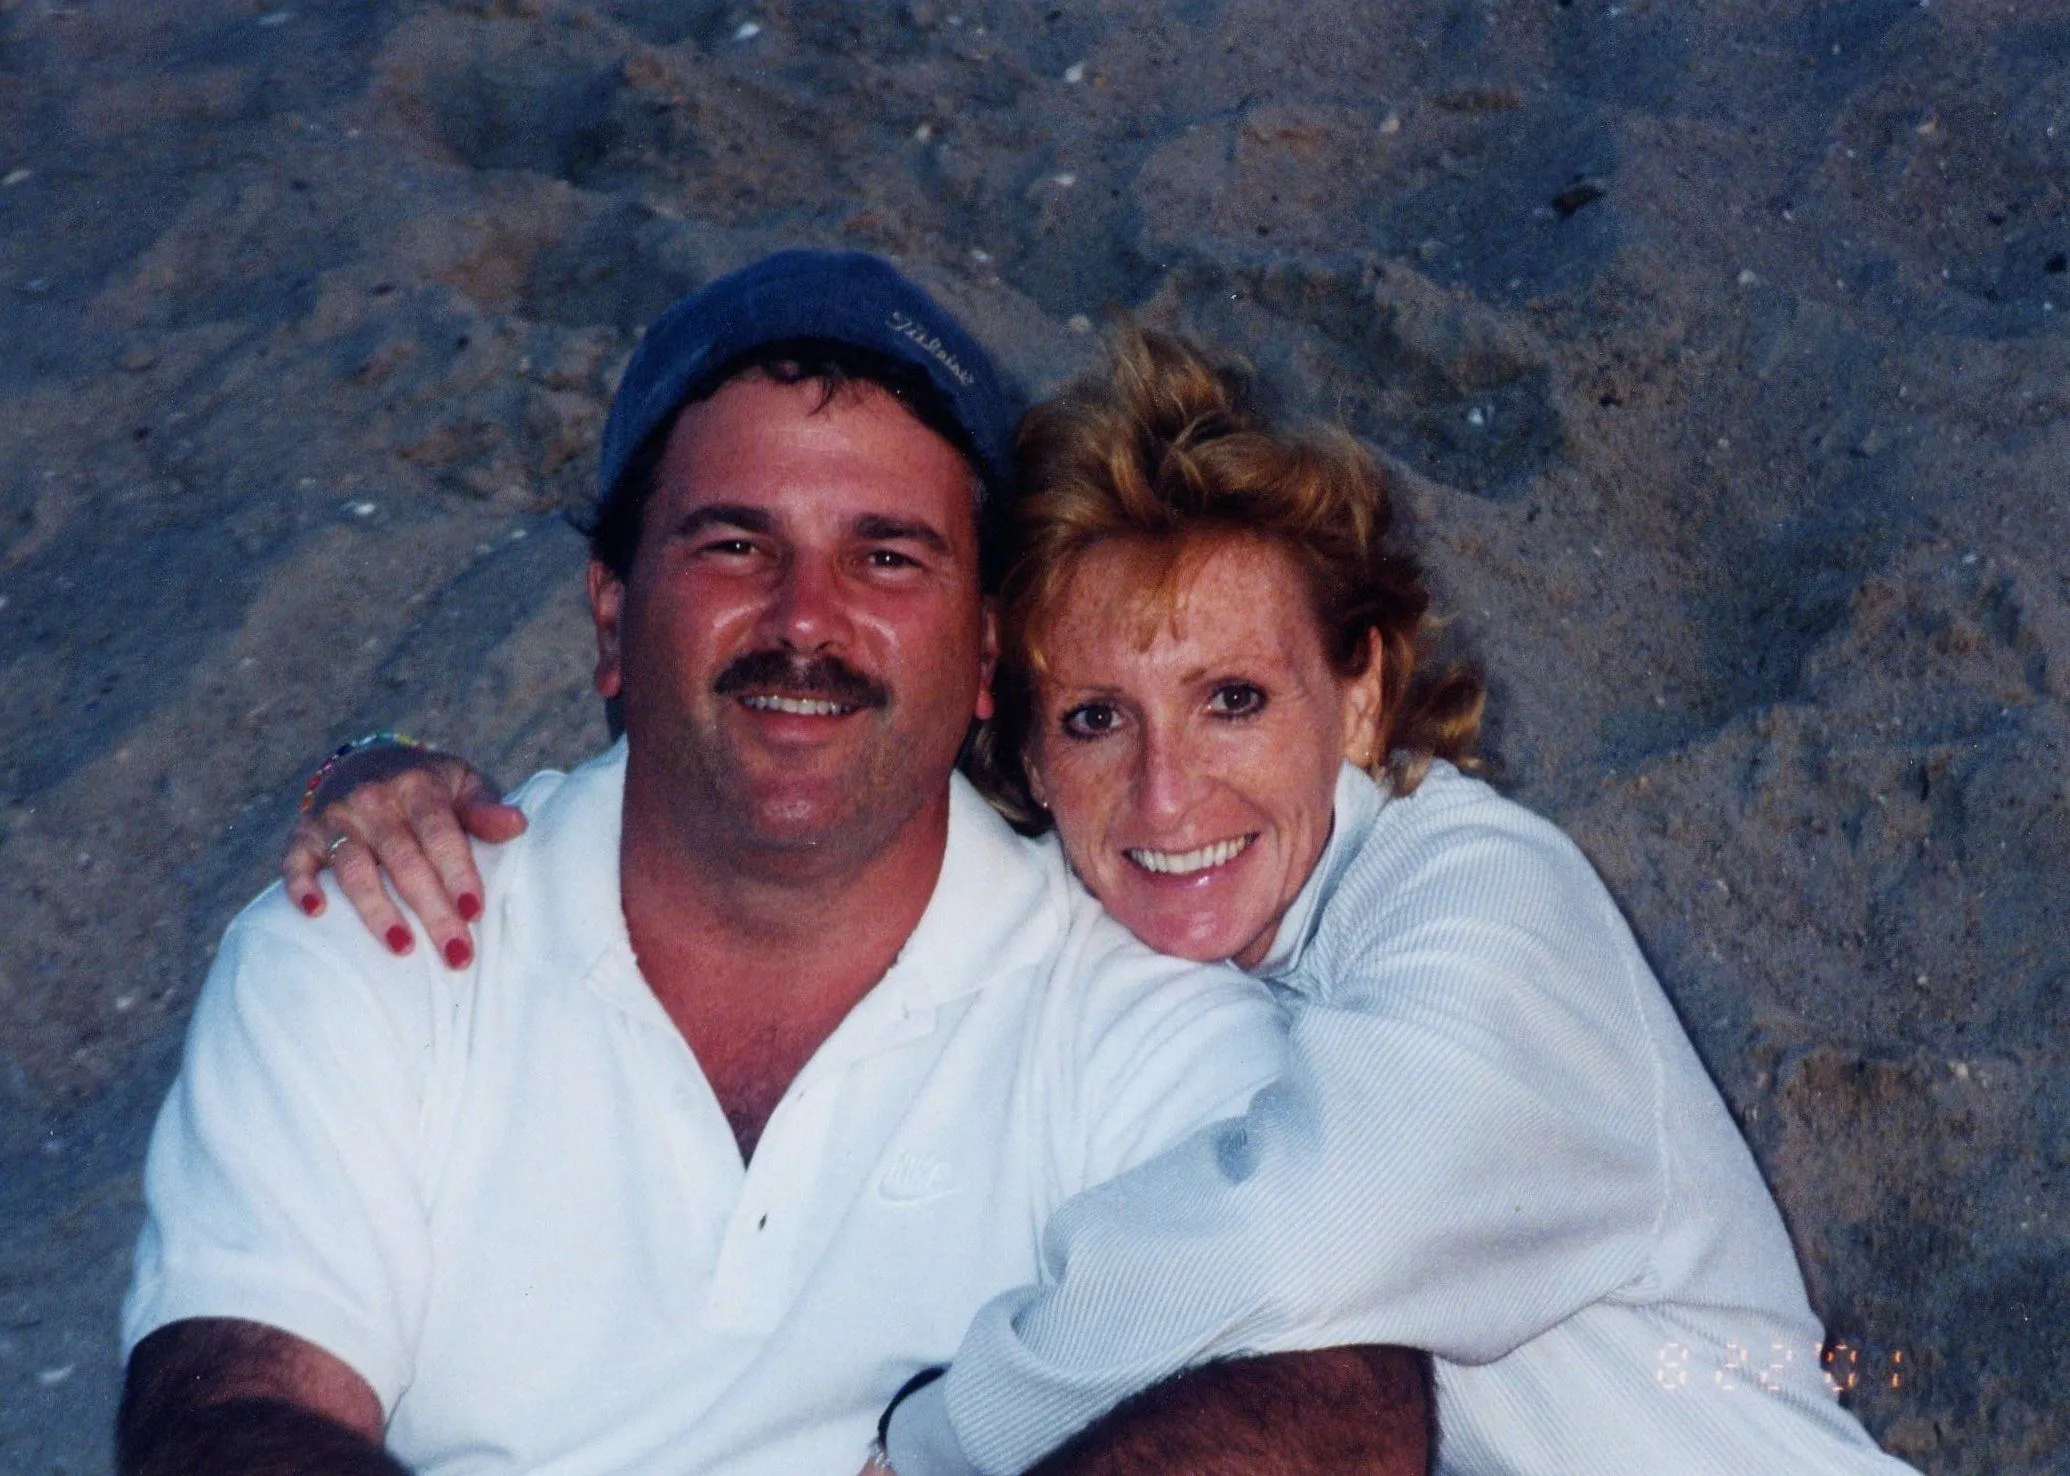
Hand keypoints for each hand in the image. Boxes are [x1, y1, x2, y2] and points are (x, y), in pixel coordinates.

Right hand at [283, 746, 526, 967]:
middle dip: (431, 910)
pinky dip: (301, 886)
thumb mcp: (462, 786)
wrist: (365, 763)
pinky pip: (296, 862)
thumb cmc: (429, 788)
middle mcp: (374, 800)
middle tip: (456, 954)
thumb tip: (519, 825)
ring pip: (354, 868)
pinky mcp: (303, 835)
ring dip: (376, 910)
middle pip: (403, 860)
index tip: (475, 911)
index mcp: (418, 787)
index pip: (441, 834)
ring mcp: (335, 818)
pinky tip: (315, 913)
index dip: (458, 873)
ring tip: (402, 948)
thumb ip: (485, 809)